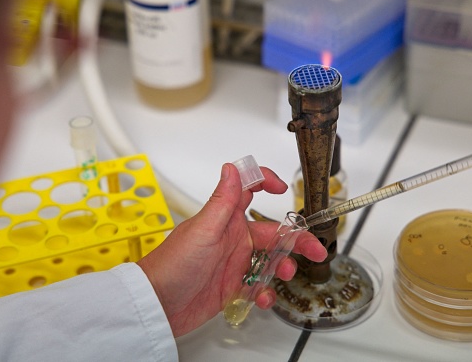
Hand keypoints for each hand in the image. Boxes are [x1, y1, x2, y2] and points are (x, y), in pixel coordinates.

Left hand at [137, 163, 326, 336]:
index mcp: (225, 218)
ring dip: (282, 267)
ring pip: (270, 260)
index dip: (265, 182)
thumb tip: (232, 167)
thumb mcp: (203, 230)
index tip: (283, 188)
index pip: (247, 190)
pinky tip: (263, 299)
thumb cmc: (173, 264)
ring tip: (284, 275)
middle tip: (315, 250)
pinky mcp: (230, 287)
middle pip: (272, 231)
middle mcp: (232, 238)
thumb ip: (222, 201)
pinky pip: (257, 287)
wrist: (156, 305)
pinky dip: (265, 293)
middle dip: (296, 239)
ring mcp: (232, 262)